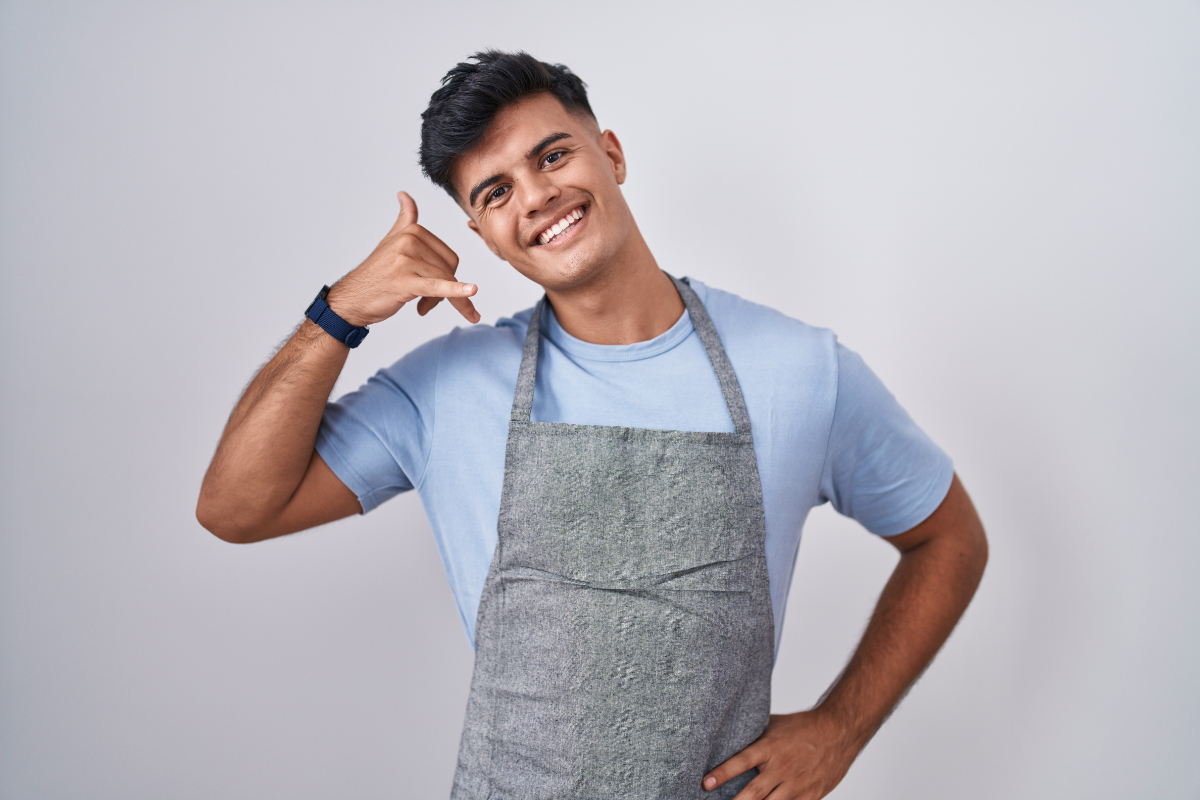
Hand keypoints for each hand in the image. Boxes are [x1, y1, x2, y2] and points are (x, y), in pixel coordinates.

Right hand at [325, 191, 479, 326]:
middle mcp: (410, 241)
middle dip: (444, 289)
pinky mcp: (405, 281)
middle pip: (449, 269)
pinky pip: (436, 287)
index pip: (449, 257)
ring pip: (444, 282)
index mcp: (413, 231)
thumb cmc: (376, 274)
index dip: (445, 275)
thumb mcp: (390, 240)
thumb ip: (405, 219)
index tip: (430, 285)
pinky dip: (456, 292)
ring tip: (422, 307)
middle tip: (424, 300)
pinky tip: (471, 292)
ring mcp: (406, 260)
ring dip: (438, 301)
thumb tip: (404, 194)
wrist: (352, 298)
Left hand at [702, 711, 861, 798]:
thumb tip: (728, 732)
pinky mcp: (810, 796)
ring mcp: (796, 785)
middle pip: (752, 793)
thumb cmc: (802, 726)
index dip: (722, 774)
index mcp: (769, 748)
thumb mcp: (775, 725)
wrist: (838, 731)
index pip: (740, 762)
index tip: (705, 784)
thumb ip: (754, 734)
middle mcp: (781, 768)